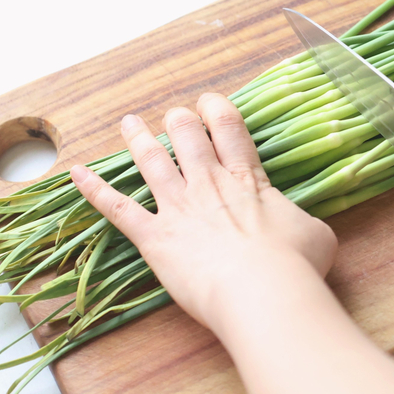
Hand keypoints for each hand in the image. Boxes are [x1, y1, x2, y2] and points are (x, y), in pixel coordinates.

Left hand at [70, 93, 337, 331]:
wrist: (263, 291)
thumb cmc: (295, 263)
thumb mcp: (316, 233)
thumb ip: (302, 219)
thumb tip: (303, 224)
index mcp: (247, 179)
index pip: (229, 128)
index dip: (218, 109)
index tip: (212, 102)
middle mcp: (209, 183)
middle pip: (186, 136)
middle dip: (180, 121)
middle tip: (177, 115)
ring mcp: (178, 207)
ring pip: (151, 161)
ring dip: (138, 139)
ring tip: (129, 122)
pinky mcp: (154, 237)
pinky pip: (117, 208)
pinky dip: (94, 190)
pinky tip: (76, 173)